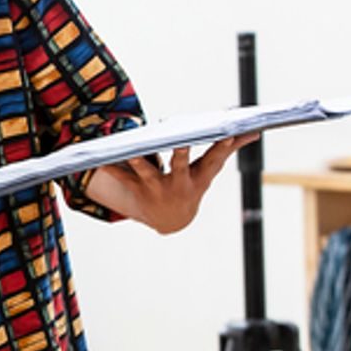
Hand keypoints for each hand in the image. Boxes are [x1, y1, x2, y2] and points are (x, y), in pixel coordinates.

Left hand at [85, 134, 259, 234]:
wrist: (169, 220)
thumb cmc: (192, 185)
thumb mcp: (210, 171)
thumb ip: (229, 148)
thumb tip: (253, 130)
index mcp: (198, 177)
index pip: (214, 159)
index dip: (222, 146)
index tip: (228, 132)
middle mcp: (178, 183)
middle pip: (180, 166)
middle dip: (181, 154)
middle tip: (183, 141)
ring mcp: (156, 187)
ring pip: (147, 171)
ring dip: (139, 161)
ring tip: (132, 149)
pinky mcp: (136, 188)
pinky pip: (121, 176)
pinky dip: (110, 168)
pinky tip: (96, 158)